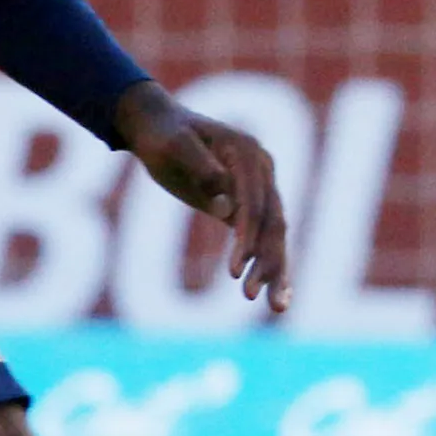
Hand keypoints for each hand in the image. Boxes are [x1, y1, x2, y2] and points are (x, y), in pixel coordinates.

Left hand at [116, 82, 289, 311]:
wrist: (158, 126)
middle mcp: (263, 171)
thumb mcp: (173, 145)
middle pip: (273, 222)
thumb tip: (226, 205)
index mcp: (247, 153)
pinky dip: (270, 266)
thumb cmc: (163, 135)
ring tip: (276, 308)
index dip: (247, 235)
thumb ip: (200, 168)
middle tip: (247, 295)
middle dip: (265, 261)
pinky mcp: (250, 206)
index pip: (254, 201)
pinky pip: (264, 239)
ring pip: (275, 235)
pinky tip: (275, 297)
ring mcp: (260, 189)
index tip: (234, 269)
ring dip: (274, 271)